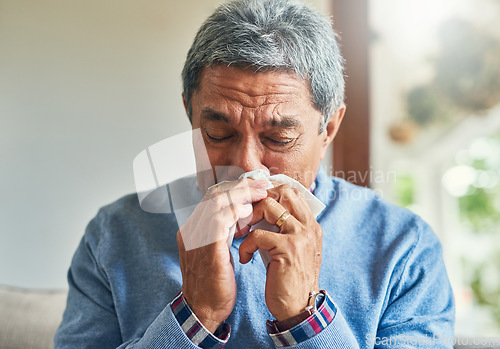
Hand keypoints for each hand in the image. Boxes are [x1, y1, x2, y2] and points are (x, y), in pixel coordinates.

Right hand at [177, 178, 267, 331]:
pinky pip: (220, 221)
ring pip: (217, 203)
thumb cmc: (214, 285)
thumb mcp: (217, 252)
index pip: (211, 198)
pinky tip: (250, 209)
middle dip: (240, 186)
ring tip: (260, 192)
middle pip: (214, 195)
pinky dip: (236, 211)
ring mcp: (196, 238)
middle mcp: (191, 230)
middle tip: (261, 183)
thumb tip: (241, 215)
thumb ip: (223, 232)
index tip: (254, 186)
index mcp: (192, 230)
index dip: (234, 188)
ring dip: (241, 194)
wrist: (203, 311)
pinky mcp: (207, 249)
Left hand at [238, 184, 322, 320]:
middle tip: (245, 217)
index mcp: (310, 224)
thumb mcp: (290, 249)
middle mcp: (309, 225)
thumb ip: (284, 229)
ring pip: (268, 206)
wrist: (299, 308)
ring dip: (249, 218)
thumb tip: (262, 210)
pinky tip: (245, 258)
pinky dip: (246, 245)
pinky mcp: (288, 248)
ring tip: (242, 234)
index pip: (291, 192)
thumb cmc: (289, 279)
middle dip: (258, 200)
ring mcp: (301, 235)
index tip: (251, 206)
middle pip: (282, 191)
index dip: (268, 194)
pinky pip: (258, 234)